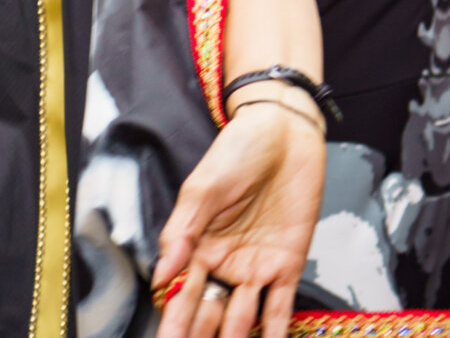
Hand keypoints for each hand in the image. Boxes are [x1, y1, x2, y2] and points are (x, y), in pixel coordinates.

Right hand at [156, 103, 323, 337]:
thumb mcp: (204, 186)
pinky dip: (276, 333)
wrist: (285, 132)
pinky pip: (281, 307)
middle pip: (208, 313)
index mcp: (197, 246)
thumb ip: (182, 231)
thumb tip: (160, 274)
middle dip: (199, 337)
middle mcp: (224, 263)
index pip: (180, 294)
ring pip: (241, 319)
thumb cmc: (238, 150)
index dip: (173, 322)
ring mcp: (257, 267)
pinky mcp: (288, 264)